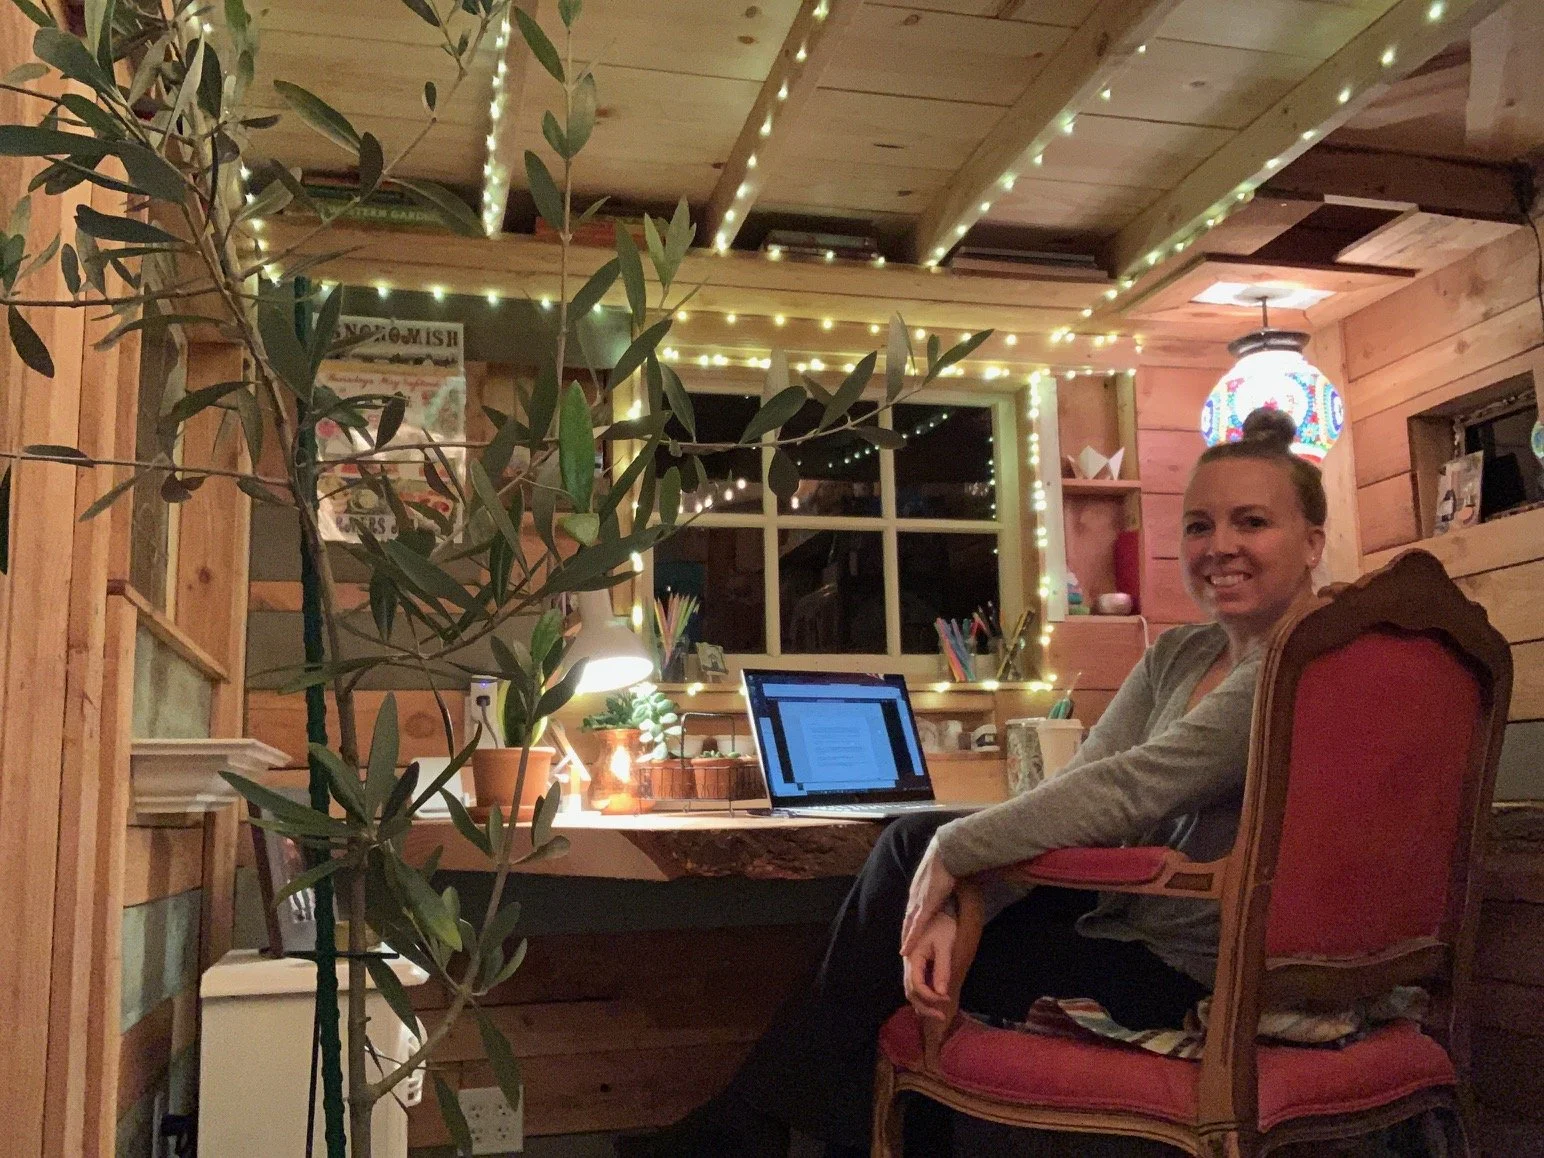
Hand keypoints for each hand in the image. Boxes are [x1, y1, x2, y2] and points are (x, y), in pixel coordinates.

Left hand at [899, 837, 956, 956]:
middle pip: (908, 919)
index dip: (911, 923)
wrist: (946, 851)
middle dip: (906, 934)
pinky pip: (915, 927)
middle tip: (904, 948)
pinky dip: (910, 939)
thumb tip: (952, 882)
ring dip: (907, 940)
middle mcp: (916, 895)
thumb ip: (945, 880)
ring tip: (904, 953)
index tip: (908, 932)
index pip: (913, 909)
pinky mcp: (925, 905)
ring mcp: (919, 901)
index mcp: (920, 888)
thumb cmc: (949, 858)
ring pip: (909, 926)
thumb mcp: (945, 872)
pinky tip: (906, 950)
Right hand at [902, 910, 958, 1020]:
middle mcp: (908, 962)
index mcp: (913, 958)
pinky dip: (923, 994)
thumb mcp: (945, 945)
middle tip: (942, 1016)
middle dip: (925, 1006)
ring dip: (924, 1002)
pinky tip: (935, 998)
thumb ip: (942, 969)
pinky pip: (915, 983)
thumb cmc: (942, 924)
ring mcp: (910, 962)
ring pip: (911, 988)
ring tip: (939, 1011)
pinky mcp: (915, 962)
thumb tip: (942, 993)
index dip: (930, 998)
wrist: (936, 907)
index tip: (946, 1000)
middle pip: (910, 991)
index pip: (917, 986)